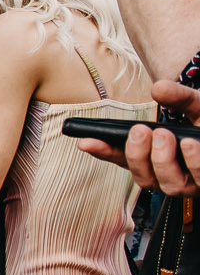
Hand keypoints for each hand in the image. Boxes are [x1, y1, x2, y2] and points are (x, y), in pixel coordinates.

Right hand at [76, 80, 199, 196]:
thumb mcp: (199, 106)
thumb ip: (180, 98)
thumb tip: (158, 88)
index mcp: (158, 158)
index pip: (124, 160)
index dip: (104, 152)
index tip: (85, 140)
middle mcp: (173, 176)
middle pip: (144, 178)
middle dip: (138, 155)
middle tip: (143, 131)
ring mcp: (193, 184)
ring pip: (167, 186)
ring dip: (162, 161)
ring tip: (167, 136)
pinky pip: (196, 179)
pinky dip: (191, 161)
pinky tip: (191, 144)